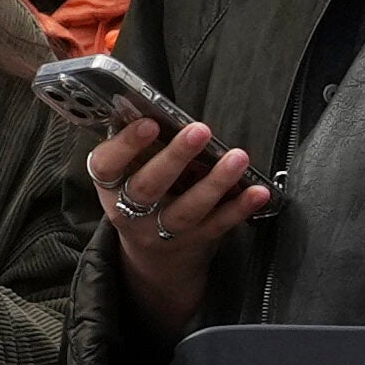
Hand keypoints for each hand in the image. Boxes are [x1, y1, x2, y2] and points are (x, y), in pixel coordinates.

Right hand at [85, 109, 268, 322]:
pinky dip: (239, 208)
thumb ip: (138, 146)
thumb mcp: (127, 173)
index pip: (106, 165)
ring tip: (237, 157)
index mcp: (110, 187)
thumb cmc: (142, 195)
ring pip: (187, 209)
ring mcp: (162, 232)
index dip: (126, 145)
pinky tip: (257, 191)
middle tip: (199, 131)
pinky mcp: (194, 242)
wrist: (154, 256)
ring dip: (215, 182)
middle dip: (175, 157)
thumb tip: (155, 107)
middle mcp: (131, 212)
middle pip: (149, 187)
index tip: (150, 123)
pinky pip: (218, 225)